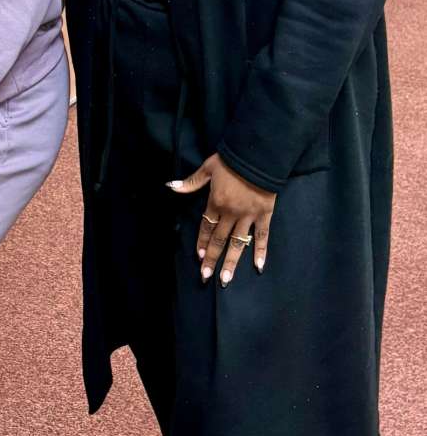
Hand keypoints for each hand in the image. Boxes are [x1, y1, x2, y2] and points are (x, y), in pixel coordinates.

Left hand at [169, 153, 275, 285]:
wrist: (258, 156)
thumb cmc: (231, 161)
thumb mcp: (208, 168)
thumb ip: (191, 182)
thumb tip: (171, 186)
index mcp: (216, 203)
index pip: (206, 227)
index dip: (202, 243)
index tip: (199, 257)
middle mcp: (230, 213)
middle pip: (219, 240)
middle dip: (211, 259)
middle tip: (206, 276)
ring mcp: (248, 216)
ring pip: (238, 243)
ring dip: (231, 262)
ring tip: (226, 279)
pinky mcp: (264, 215)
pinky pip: (262, 236)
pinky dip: (261, 251)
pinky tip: (259, 266)